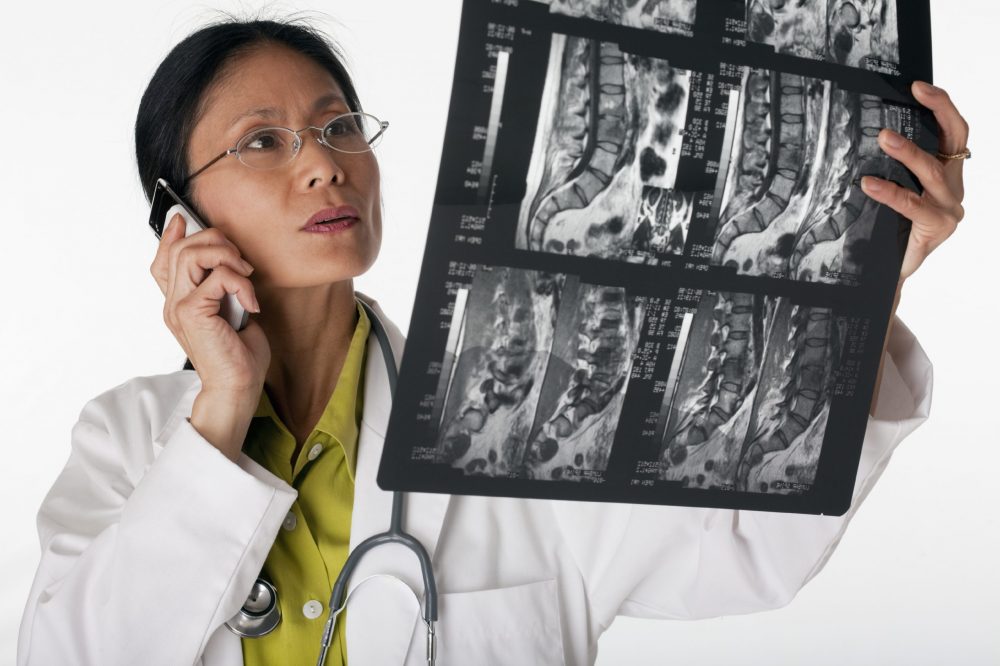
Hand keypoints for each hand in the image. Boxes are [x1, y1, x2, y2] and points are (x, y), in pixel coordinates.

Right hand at [149, 213, 270, 396]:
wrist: (237, 387)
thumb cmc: (239, 356)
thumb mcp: (233, 313)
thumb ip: (224, 289)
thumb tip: (234, 266)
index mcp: (179, 303)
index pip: (163, 262)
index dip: (169, 237)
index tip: (181, 218)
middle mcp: (172, 303)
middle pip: (182, 248)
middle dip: (217, 242)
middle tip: (242, 262)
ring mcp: (178, 307)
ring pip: (192, 254)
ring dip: (227, 256)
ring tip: (246, 276)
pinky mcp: (192, 312)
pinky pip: (218, 276)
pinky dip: (241, 283)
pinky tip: (251, 304)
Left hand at [860, 81, 967, 281]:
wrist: (888, 273)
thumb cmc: (889, 230)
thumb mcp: (892, 193)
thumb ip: (890, 169)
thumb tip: (864, 136)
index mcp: (947, 174)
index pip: (952, 131)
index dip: (942, 105)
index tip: (919, 86)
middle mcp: (953, 187)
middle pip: (953, 140)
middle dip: (938, 110)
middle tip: (914, 93)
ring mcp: (949, 207)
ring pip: (931, 171)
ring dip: (908, 151)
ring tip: (884, 138)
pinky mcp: (938, 226)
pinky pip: (913, 204)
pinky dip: (890, 192)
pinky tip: (869, 184)